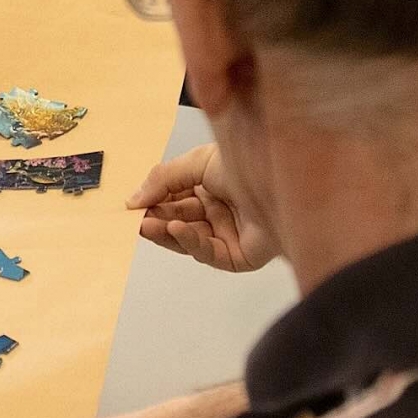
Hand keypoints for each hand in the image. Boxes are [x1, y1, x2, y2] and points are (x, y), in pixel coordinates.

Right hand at [127, 145, 277, 271]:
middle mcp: (217, 209)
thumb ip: (164, 179)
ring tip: (146, 226)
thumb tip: (133, 198)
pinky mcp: (238, 256)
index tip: (131, 205)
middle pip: (178, 219)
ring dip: (166, 232)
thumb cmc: (248, 162)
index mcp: (209, 185)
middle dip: (156, 218)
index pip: (173, 197)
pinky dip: (190, 242)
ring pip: (189, 238)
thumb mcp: (198, 161)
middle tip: (135, 219)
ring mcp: (228, 234)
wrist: (286, 180)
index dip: (153, 200)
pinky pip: (208, 252)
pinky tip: (176, 230)